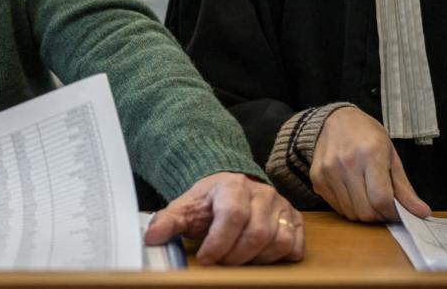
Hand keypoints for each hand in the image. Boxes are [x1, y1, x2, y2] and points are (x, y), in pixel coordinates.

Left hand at [144, 172, 302, 264]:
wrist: (230, 188)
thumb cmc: (208, 202)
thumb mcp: (185, 208)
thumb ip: (168, 222)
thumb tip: (151, 238)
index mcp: (233, 186)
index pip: (233, 215)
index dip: (219, 242)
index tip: (205, 258)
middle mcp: (262, 193)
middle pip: (257, 233)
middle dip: (236, 255)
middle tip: (221, 261)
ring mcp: (281, 205)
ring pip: (278, 241)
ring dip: (257, 258)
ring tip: (239, 257)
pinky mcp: (294, 218)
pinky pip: (295, 244)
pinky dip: (280, 256)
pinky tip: (260, 255)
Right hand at [309, 107, 430, 222]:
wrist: (336, 119)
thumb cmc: (367, 135)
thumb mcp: (391, 155)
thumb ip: (404, 187)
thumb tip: (422, 212)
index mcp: (370, 153)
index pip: (382, 199)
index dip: (393, 213)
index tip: (397, 213)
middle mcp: (346, 162)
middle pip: (366, 211)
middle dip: (379, 216)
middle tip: (384, 207)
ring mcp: (328, 171)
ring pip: (350, 213)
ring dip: (364, 213)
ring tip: (369, 198)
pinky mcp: (317, 178)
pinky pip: (337, 207)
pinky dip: (349, 207)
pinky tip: (354, 192)